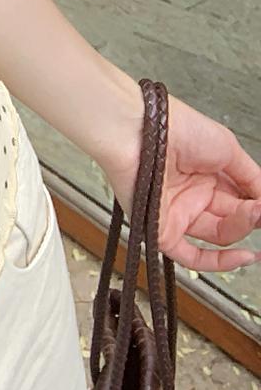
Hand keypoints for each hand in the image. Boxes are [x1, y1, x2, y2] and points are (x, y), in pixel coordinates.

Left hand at [98, 88, 260, 272]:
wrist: (140, 129)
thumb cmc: (176, 128)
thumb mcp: (227, 148)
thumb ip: (252, 178)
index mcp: (206, 174)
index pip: (239, 200)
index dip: (256, 205)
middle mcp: (192, 194)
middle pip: (231, 219)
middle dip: (251, 217)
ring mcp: (179, 213)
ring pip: (218, 236)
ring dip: (241, 229)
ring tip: (256, 213)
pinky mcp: (162, 229)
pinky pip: (192, 257)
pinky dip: (220, 262)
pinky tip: (244, 256)